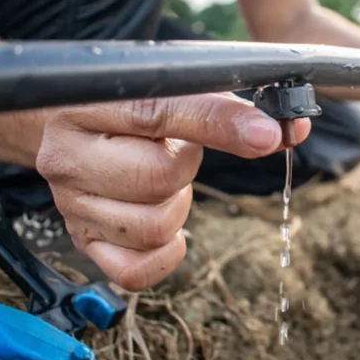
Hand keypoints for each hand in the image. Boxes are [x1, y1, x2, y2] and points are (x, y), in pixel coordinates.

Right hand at [36, 94, 309, 291]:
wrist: (70, 127)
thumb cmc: (131, 104)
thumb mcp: (170, 88)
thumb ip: (226, 105)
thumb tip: (291, 128)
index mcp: (89, 103)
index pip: (159, 112)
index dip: (218, 123)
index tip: (266, 133)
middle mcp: (68, 154)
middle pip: (159, 177)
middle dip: (186, 166)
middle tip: (178, 152)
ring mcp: (71, 204)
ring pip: (154, 226)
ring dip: (177, 206)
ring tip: (164, 182)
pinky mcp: (82, 241)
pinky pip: (135, 271)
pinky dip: (164, 254)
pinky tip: (168, 227)